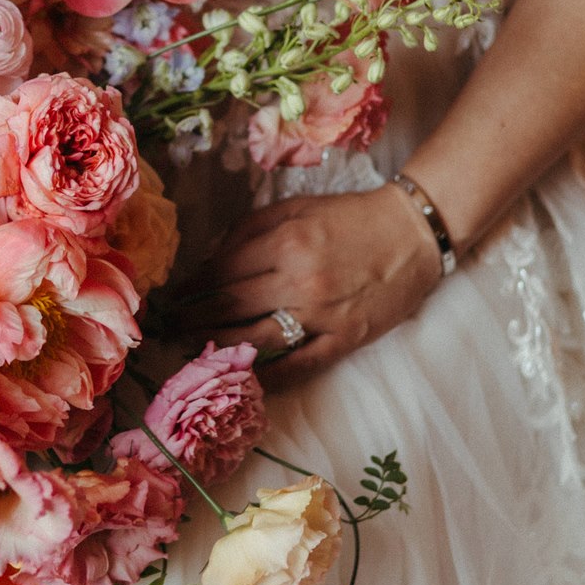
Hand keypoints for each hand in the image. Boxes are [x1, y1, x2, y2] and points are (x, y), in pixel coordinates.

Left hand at [176, 184, 444, 388]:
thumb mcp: (297, 206)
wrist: (413, 233)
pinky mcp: (344, 339)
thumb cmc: (352, 217)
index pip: (222, 271)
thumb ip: (251, 228)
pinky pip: (298, 365)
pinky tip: (244, 378)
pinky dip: (268, 376)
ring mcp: (322, 315)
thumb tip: (212, 258)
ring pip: (256, 340)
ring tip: (195, 353)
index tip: (175, 296)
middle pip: (231, 307)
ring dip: (219, 348)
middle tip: (171, 329)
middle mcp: (299, 281)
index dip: (193, 287)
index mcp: (285, 242)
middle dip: (194, 320)